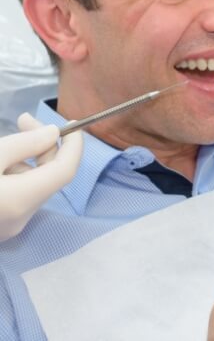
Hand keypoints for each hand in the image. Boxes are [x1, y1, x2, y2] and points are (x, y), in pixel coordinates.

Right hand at [0, 113, 82, 240]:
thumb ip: (25, 143)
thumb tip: (54, 134)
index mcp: (23, 200)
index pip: (66, 170)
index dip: (74, 144)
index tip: (71, 122)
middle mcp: (22, 218)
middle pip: (48, 175)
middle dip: (42, 144)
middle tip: (23, 119)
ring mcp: (9, 226)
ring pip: (30, 183)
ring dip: (24, 158)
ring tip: (4, 143)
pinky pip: (17, 194)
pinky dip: (13, 173)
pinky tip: (1, 160)